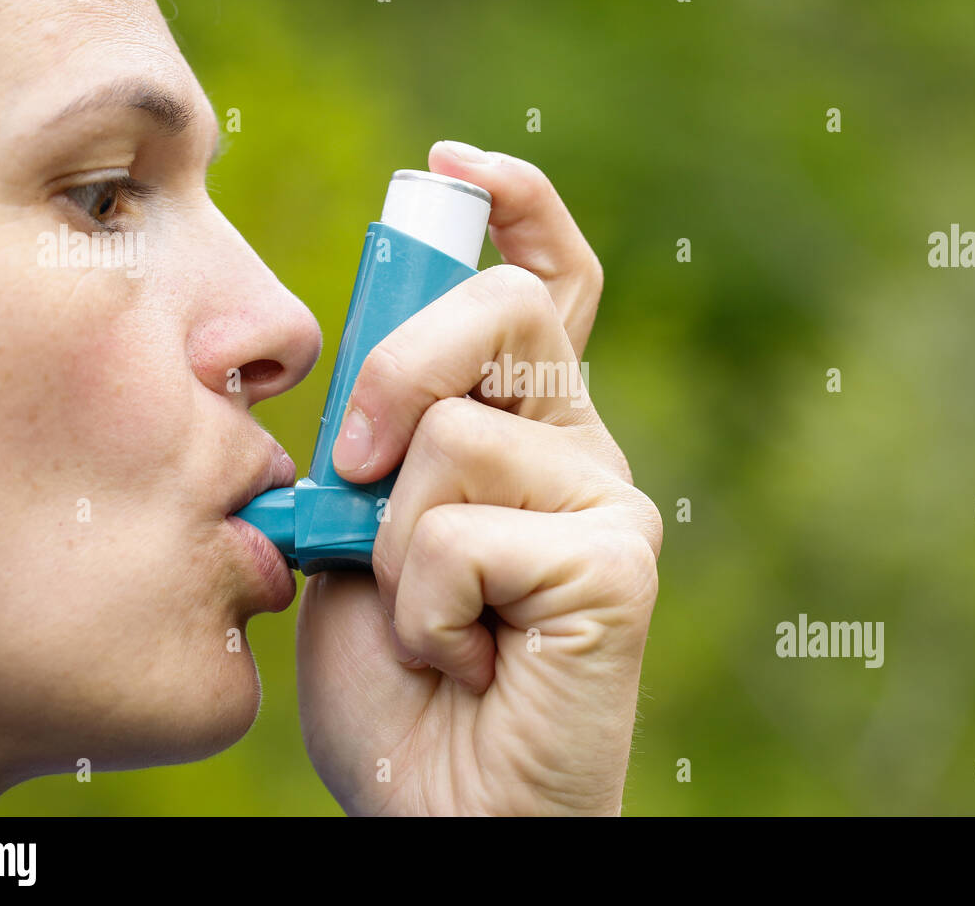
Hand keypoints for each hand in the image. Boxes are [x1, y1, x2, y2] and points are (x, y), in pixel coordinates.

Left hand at [296, 141, 662, 814]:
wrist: (442, 810)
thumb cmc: (400, 686)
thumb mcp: (357, 539)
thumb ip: (376, 450)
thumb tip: (366, 385)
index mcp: (525, 431)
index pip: (548, 282)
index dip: (516, 203)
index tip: (453, 164)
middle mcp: (582, 449)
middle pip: (501, 306)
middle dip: (401, 365)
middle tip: (355, 467)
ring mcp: (610, 504)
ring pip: (455, 438)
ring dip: (393, 548)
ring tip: (427, 624)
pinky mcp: (619, 567)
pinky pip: (464, 536)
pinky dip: (425, 611)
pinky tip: (464, 662)